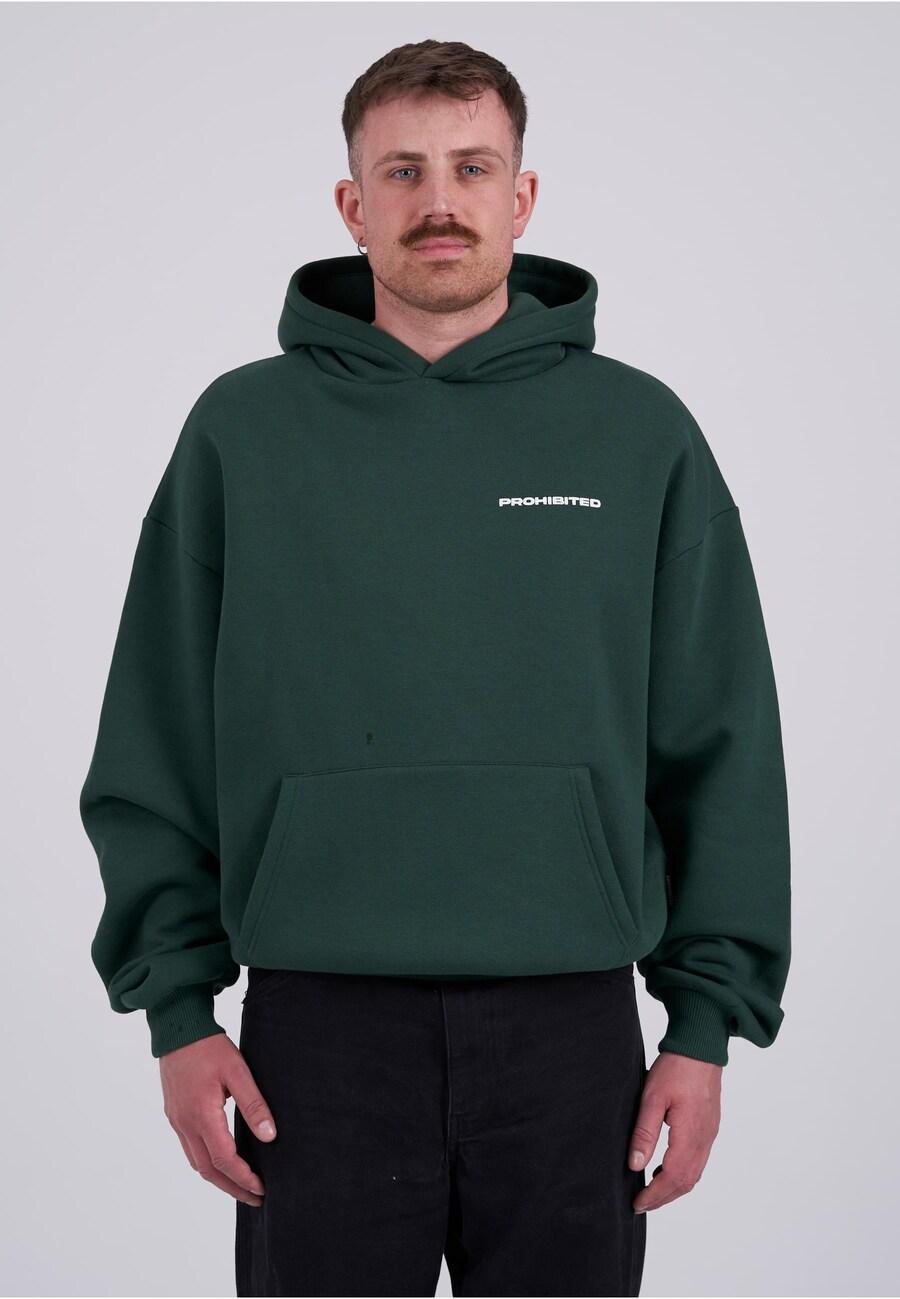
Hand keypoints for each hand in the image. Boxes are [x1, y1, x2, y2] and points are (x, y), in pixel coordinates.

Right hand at [160, 1032, 276, 1205]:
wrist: (177, 1028)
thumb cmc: (209, 1046)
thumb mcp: (238, 1071)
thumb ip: (254, 1104)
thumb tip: (269, 1136)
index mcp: (201, 1115)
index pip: (224, 1160)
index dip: (244, 1178)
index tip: (262, 1188)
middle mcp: (185, 1123)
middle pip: (208, 1170)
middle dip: (232, 1188)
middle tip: (255, 1198)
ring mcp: (176, 1121)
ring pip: (196, 1163)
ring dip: (219, 1178)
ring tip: (241, 1186)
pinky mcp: (174, 1114)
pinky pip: (189, 1149)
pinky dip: (206, 1163)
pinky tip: (220, 1161)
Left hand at [628, 1050, 721, 1212]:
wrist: (701, 1046)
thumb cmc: (676, 1067)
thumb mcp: (652, 1097)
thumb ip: (644, 1133)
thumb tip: (634, 1165)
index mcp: (690, 1134)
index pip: (673, 1178)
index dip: (655, 1195)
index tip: (637, 1203)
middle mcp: (704, 1139)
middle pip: (686, 1182)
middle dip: (663, 1197)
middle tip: (641, 1203)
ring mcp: (710, 1134)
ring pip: (695, 1174)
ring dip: (674, 1187)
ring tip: (651, 1190)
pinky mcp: (710, 1127)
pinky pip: (699, 1160)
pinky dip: (683, 1173)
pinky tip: (666, 1168)